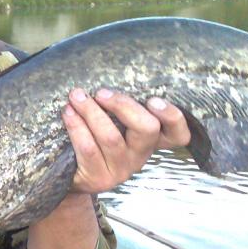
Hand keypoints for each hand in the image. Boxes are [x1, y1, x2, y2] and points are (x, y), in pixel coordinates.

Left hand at [62, 88, 190, 194]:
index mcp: (151, 140)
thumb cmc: (97, 137)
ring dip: (91, 112)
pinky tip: (68, 113)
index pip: (179, 134)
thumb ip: (122, 107)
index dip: (172, 117)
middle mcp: (140, 155)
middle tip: (101, 93)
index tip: (153, 100)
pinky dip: (76, 126)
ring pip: (111, 137)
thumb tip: (109, 71)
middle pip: (146, 129)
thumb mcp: (116, 123)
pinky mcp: (99, 177)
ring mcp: (121, 169)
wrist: (74, 174)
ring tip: (76, 96)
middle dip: (123, 105)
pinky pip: (88, 148)